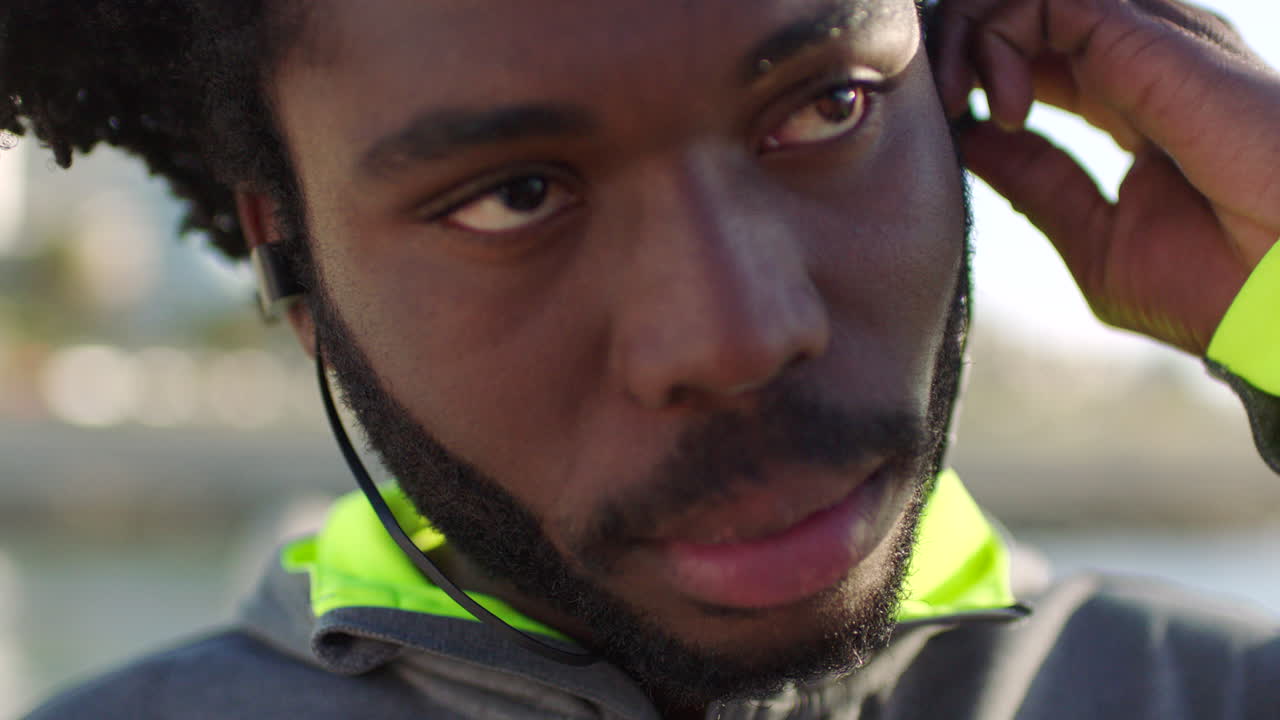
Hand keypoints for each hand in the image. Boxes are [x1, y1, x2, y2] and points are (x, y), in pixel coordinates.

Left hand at [932, 0, 1279, 353]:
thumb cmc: (1217, 285)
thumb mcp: (1097, 237)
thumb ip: (1037, 181)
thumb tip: (972, 143)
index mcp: (1133, 94)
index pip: (1035, 46)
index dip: (976, 69)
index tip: (945, 122)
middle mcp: (1144, 53)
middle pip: (1027, 7)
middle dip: (959, 42)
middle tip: (941, 103)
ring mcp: (1150, 39)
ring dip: (970, 33)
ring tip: (962, 104)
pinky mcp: (1149, 37)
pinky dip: (996, 37)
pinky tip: (1002, 110)